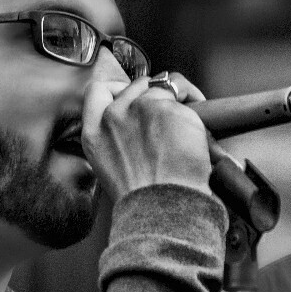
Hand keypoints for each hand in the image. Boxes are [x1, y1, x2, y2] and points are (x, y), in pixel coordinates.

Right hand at [82, 72, 211, 200]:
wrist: (164, 206)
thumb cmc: (144, 198)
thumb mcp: (110, 167)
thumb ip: (114, 138)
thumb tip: (133, 124)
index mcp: (94, 133)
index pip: (97, 91)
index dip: (117, 88)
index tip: (131, 95)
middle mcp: (112, 116)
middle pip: (135, 86)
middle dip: (152, 95)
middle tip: (166, 114)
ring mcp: (139, 108)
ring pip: (161, 89)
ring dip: (175, 100)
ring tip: (184, 125)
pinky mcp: (166, 107)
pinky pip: (183, 95)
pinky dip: (194, 104)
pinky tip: (196, 126)